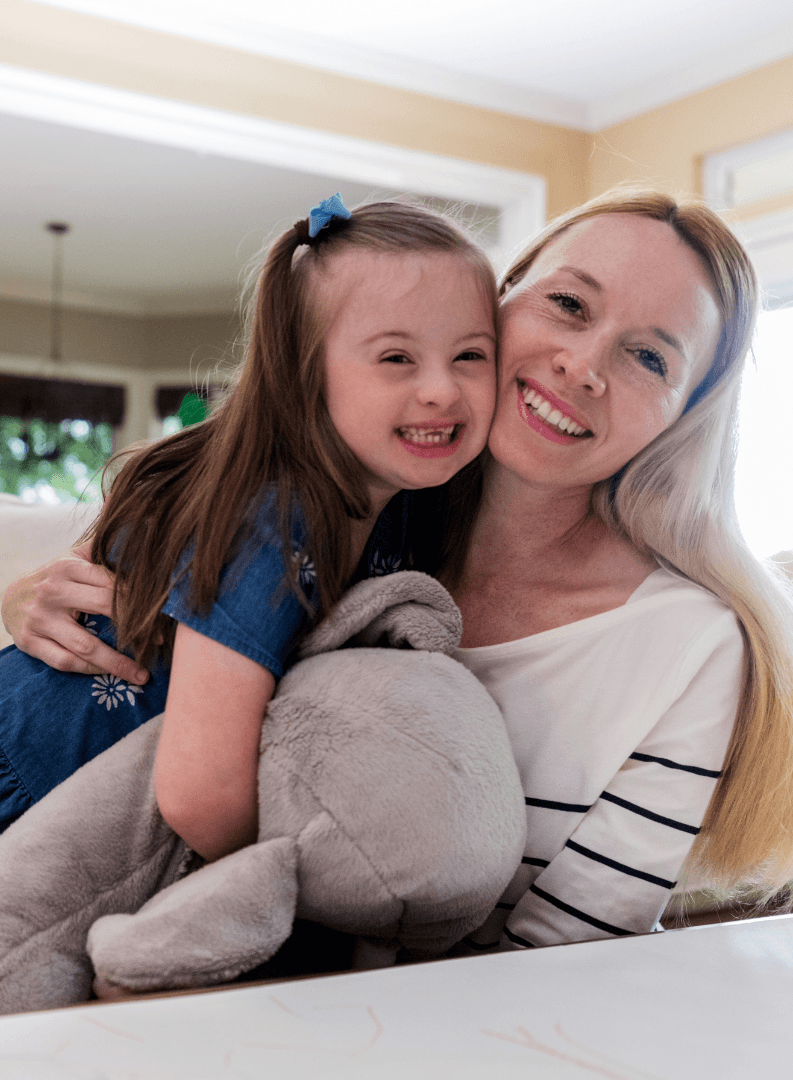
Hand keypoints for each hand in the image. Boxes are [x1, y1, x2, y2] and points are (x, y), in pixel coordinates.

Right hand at [1, 541, 148, 683]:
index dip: (140, 599)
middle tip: (159, 642)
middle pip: (103, 607)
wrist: (9, 598)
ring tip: (142, 675)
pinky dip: (91, 671)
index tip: (163, 615)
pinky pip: (66, 661)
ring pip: (85, 644)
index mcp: (68, 568)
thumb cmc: (53, 579)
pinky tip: (111, 675)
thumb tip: (141, 532)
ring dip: (117, 663)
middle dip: (136, 627)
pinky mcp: (29, 642)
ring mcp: (40, 619)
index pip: (112, 582)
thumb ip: (102, 551)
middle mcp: (53, 592)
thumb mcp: (72, 560)